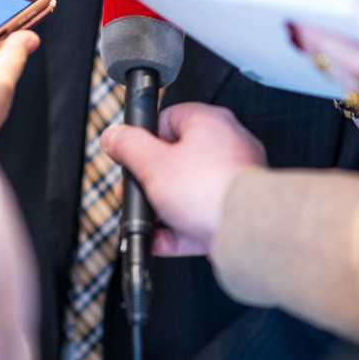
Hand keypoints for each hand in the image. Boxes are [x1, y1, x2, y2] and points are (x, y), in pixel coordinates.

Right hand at [101, 103, 266, 256]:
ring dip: (161, 209)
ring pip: (187, 192)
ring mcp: (232, 181)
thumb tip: (113, 136)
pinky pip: (198, 217)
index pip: (168, 119)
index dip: (144, 139)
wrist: (245, 231)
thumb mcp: (152, 163)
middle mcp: (227, 147)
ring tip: (147, 220)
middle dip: (150, 180)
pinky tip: (159, 240)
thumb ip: (128, 146)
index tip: (130, 155)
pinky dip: (177, 229)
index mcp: (210, 123)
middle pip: (176, 159)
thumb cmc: (209, 190)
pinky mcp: (233, 211)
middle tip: (136, 192)